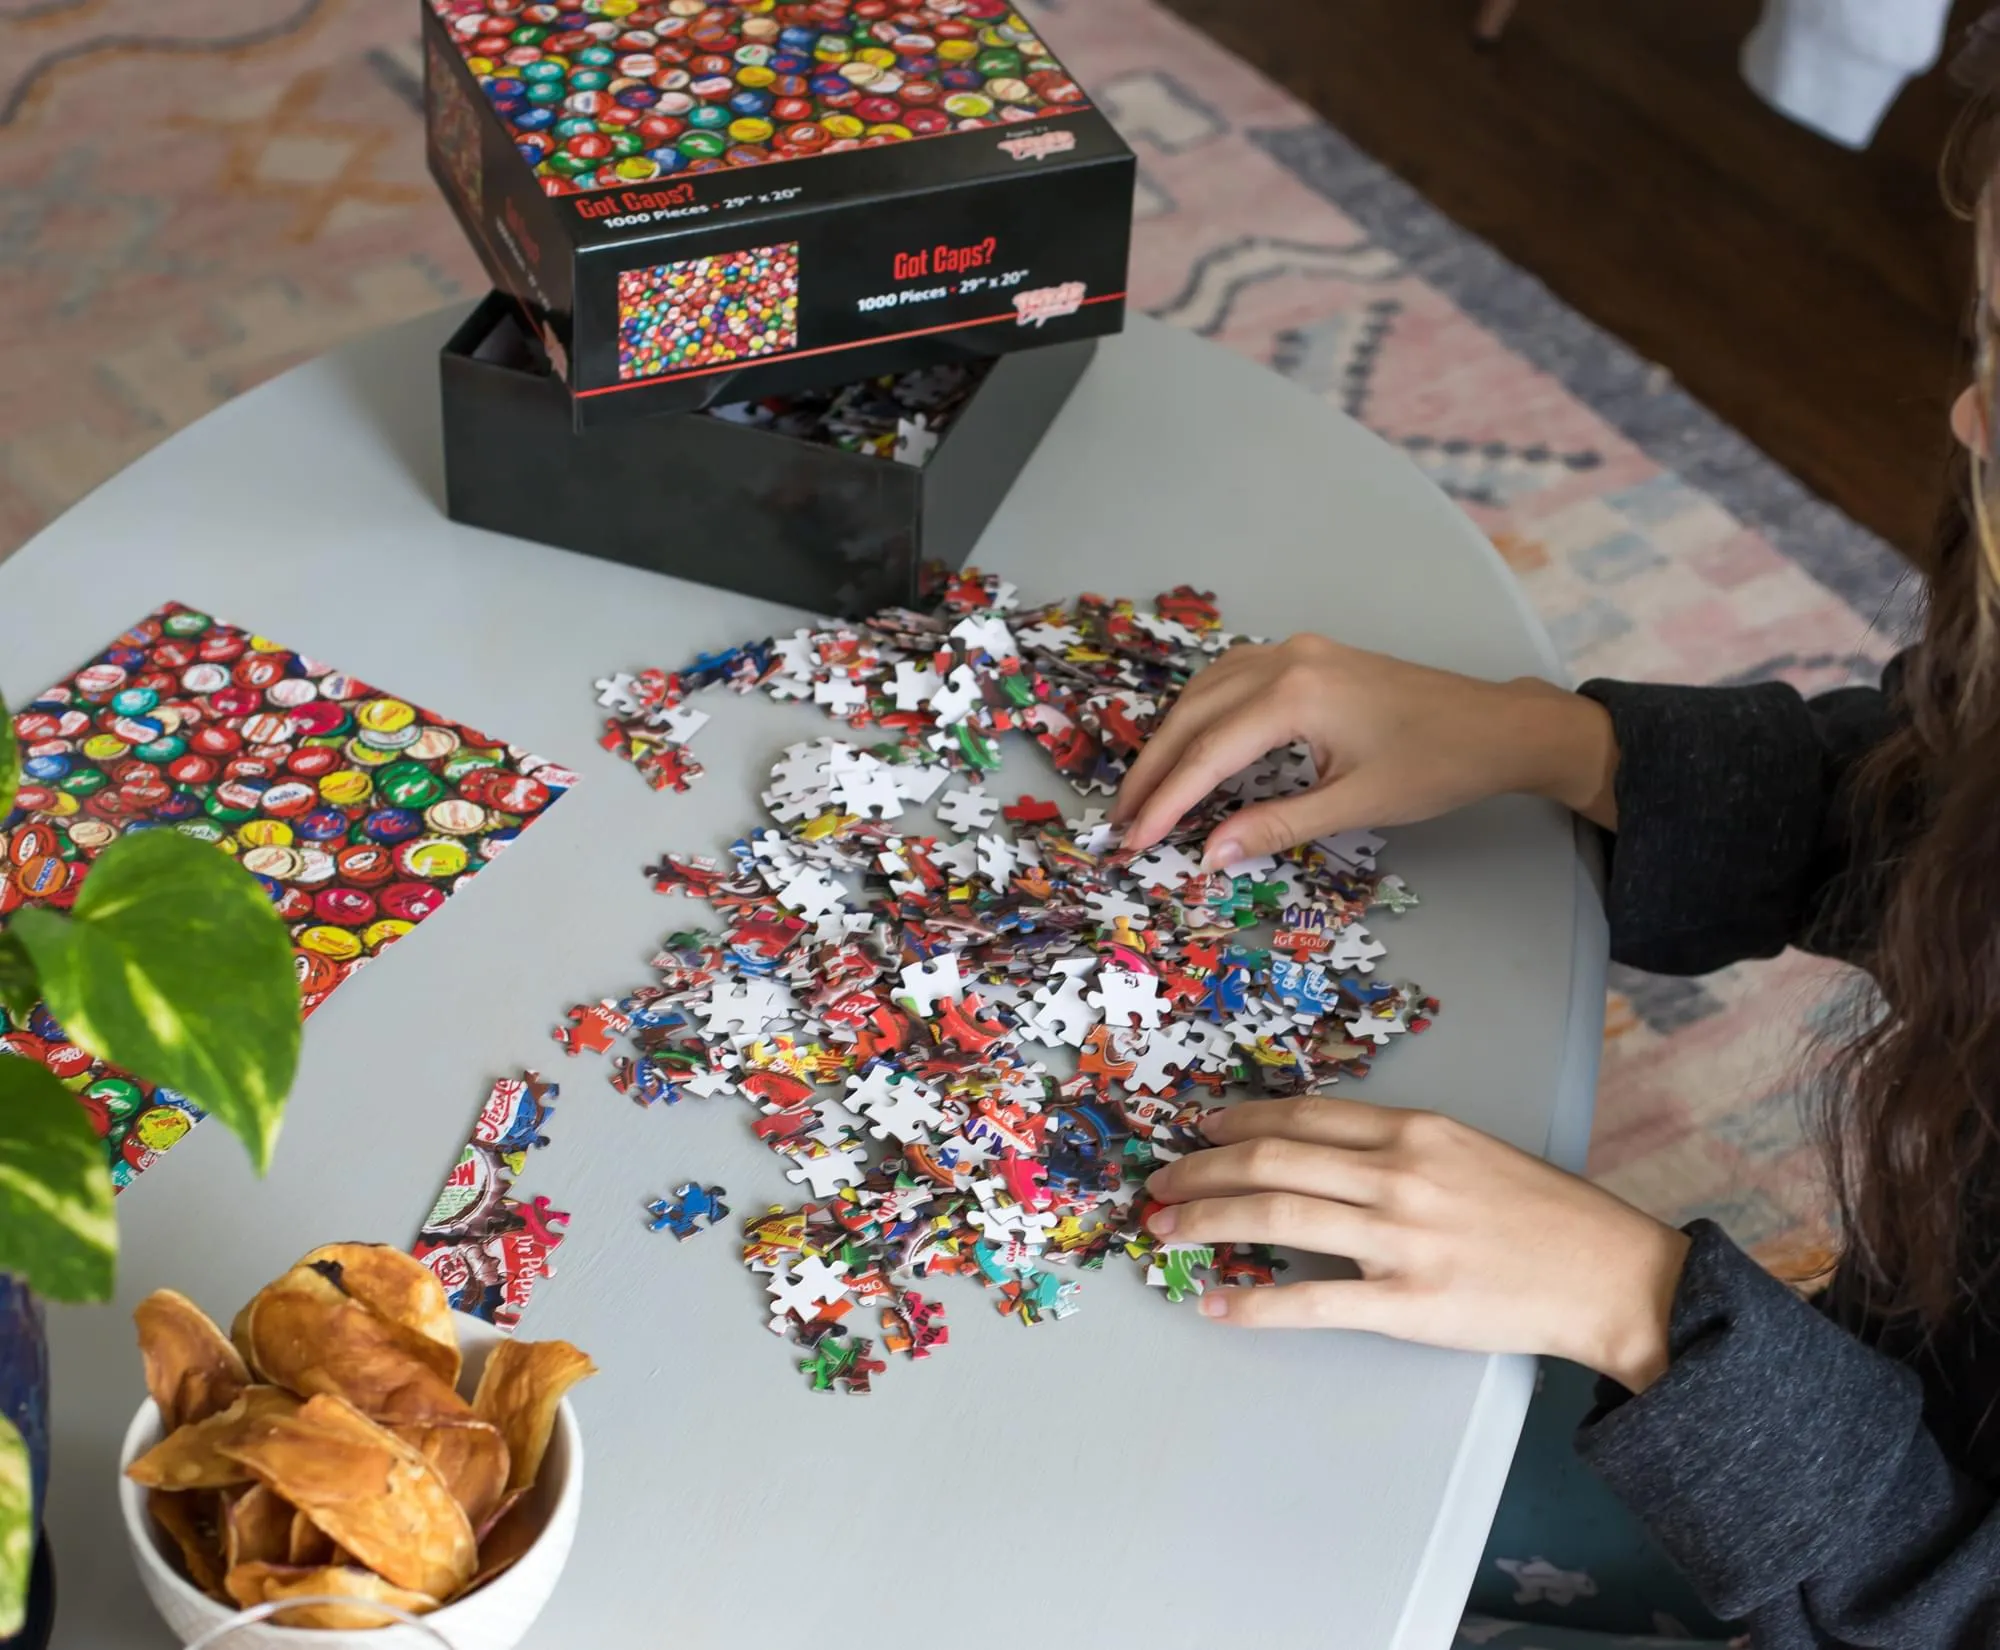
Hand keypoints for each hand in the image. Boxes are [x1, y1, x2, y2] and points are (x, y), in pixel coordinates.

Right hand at [1110, 635, 1617, 861]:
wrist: (1497, 725)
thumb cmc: (1436, 766)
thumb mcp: (1355, 805)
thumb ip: (1275, 826)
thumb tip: (1208, 855)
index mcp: (1296, 695)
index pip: (1208, 754)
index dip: (1165, 801)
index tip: (1132, 839)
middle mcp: (1285, 660)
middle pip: (1193, 716)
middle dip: (1153, 771)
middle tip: (1121, 822)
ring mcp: (1295, 651)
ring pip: (1205, 691)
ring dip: (1170, 739)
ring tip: (1147, 790)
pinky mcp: (1307, 656)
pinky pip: (1230, 678)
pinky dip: (1199, 713)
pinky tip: (1190, 742)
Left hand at [1145, 1098, 1689, 1390]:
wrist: (1611, 1275)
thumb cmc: (1546, 1215)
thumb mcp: (1471, 1150)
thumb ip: (1401, 1147)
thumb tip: (1326, 1152)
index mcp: (1414, 1130)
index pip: (1303, 1115)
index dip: (1239, 1121)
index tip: (1200, 1130)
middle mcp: (1398, 1173)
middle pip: (1272, 1159)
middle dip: (1201, 1169)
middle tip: (1158, 1182)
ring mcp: (1400, 1238)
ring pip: (1276, 1216)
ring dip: (1206, 1220)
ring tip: (1164, 1230)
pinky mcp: (1407, 1302)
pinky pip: (1310, 1302)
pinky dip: (1253, 1303)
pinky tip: (1215, 1305)